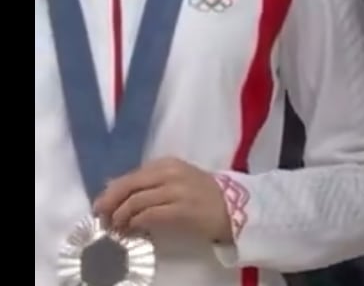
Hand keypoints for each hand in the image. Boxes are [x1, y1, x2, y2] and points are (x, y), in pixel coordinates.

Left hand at [94, 157, 232, 242]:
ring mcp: (176, 190)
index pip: (130, 175)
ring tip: (117, 228)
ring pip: (135, 201)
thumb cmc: (201, 194)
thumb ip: (147, 181)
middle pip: (128, 186)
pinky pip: (147, 215)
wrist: (232, 206)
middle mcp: (171, 173)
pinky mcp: (180, 209)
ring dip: (121, 217)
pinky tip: (133, 229)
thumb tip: (111, 185)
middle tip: (103, 218)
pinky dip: (135, 223)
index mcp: (168, 163)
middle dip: (110, 203)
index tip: (101, 206)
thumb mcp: (174, 179)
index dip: (110, 192)